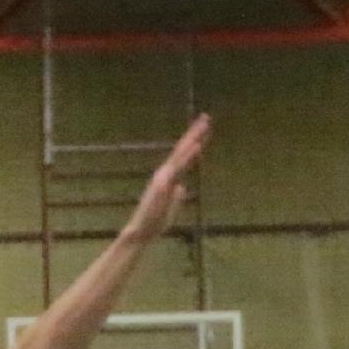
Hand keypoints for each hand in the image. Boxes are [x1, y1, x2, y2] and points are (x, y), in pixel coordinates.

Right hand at [126, 114, 212, 244]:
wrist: (142, 232)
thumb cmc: (155, 222)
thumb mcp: (171, 207)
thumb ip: (177, 196)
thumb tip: (182, 188)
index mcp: (169, 177)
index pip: (184, 156)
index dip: (195, 142)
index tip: (206, 129)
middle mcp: (166, 172)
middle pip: (183, 149)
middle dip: (195, 132)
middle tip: (206, 116)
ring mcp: (164, 176)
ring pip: (181, 154)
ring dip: (193, 138)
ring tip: (204, 125)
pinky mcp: (164, 183)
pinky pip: (179, 167)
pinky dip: (188, 156)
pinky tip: (197, 146)